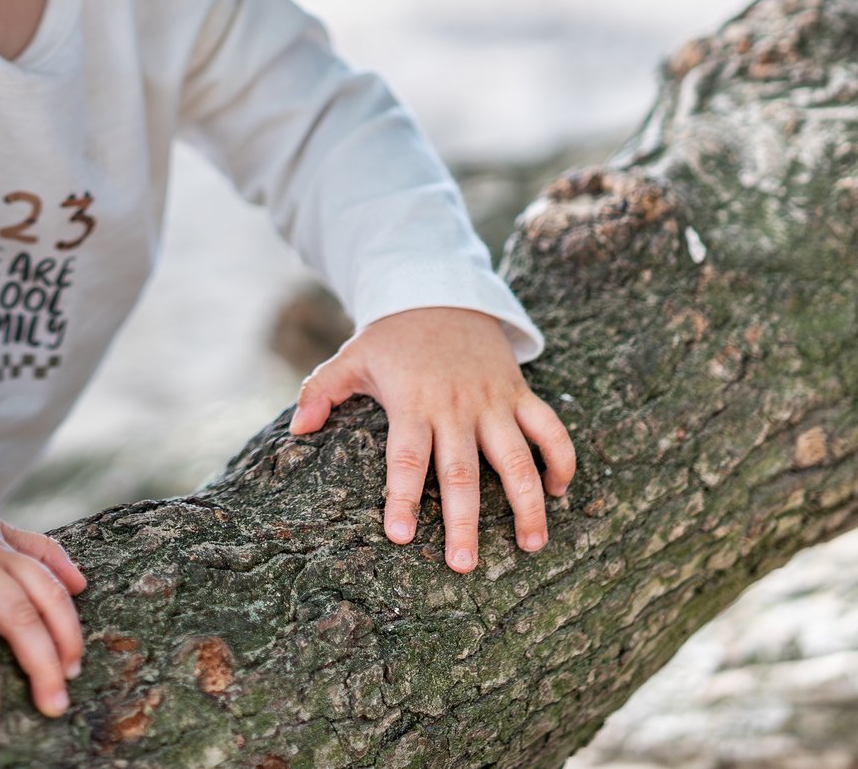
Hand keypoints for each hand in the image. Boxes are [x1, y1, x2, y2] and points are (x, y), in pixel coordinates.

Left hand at [288, 305, 575, 572]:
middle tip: (464, 565)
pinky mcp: (519, 393)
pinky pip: (550, 428)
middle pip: (462, 471)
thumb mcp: (351, 356)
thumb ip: (321, 391)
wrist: (441, 293)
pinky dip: (561, 459)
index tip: (401, 537)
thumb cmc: (392, 336)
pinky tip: (560, 492)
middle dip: (465, 521)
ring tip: (532, 545)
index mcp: (413, 403)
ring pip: (517, 458)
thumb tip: (297, 431)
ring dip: (528, 502)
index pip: (407, 458)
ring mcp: (493, 401)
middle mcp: (456, 407)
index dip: (403, 498)